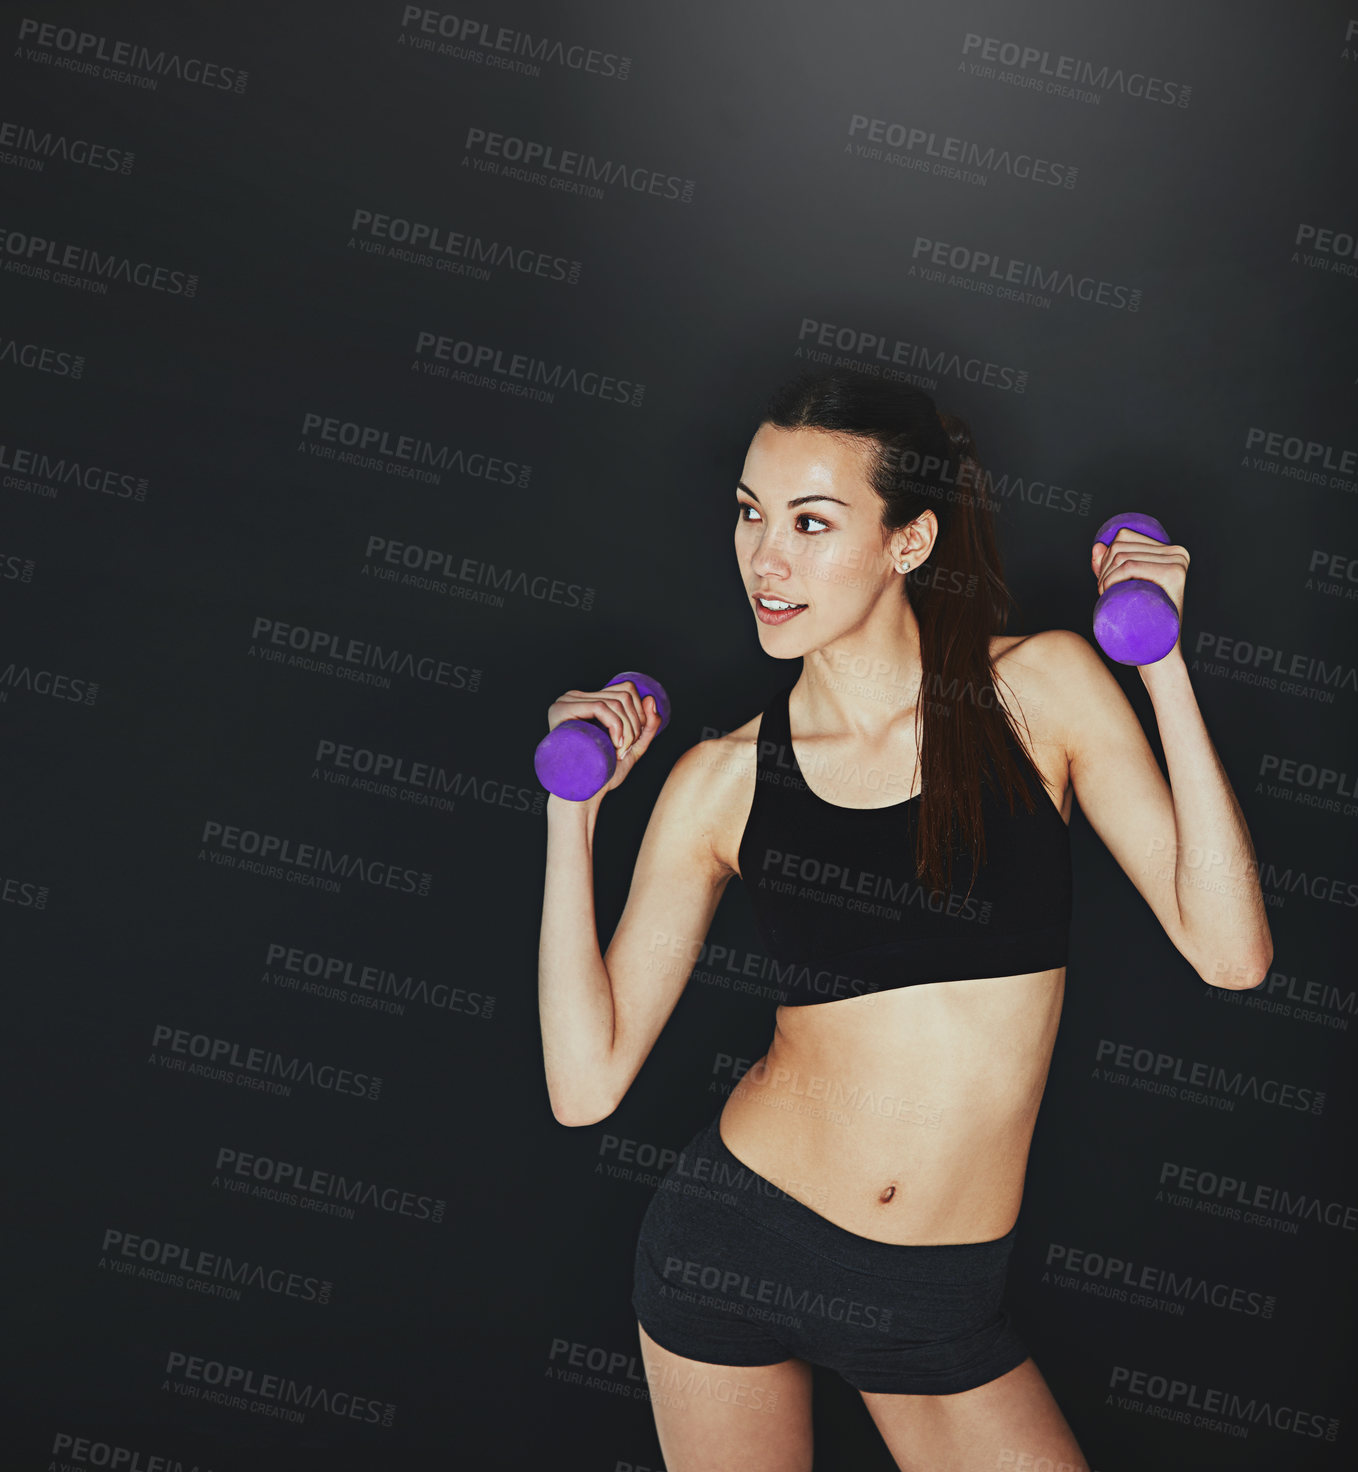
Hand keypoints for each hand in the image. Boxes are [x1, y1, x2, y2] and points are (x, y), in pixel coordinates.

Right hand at [545, 681, 663, 796]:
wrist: (583, 793)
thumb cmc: (603, 774)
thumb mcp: (631, 747)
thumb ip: (646, 726)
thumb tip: (651, 698)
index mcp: (587, 701)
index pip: (625, 690)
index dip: (640, 712)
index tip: (636, 738)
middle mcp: (574, 697)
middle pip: (623, 693)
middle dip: (636, 723)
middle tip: (627, 749)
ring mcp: (566, 702)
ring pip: (614, 702)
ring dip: (628, 729)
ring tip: (620, 751)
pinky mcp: (561, 710)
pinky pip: (600, 707)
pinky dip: (616, 726)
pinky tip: (615, 745)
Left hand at [1091, 528, 1189, 621]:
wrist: (1160, 649)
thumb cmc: (1143, 619)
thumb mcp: (1124, 586)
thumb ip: (1110, 565)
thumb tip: (1097, 545)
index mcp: (1170, 550)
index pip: (1124, 536)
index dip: (1105, 557)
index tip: (1104, 582)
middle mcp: (1178, 552)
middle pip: (1120, 546)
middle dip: (1102, 570)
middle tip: (1103, 594)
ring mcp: (1178, 562)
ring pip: (1122, 557)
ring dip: (1104, 577)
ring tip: (1106, 596)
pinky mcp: (1174, 573)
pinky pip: (1131, 566)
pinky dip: (1112, 578)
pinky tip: (1108, 591)